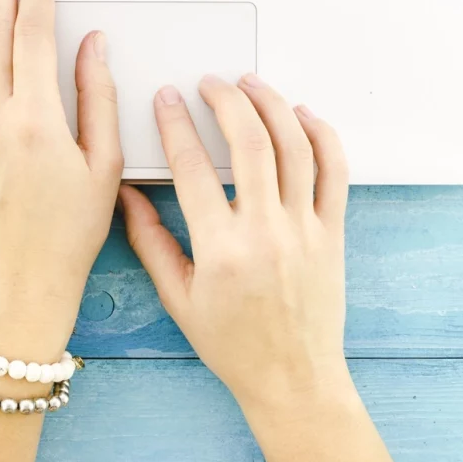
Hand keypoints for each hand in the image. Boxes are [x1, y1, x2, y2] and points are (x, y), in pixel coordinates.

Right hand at [119, 74, 350, 406]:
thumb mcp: (178, 298)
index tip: (166, 101)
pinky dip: (322, 136)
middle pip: (249, 142)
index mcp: (221, 249)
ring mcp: (305, 229)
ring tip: (251, 84)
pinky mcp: (332, 233)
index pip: (192, 167)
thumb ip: (150, 242)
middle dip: (226, 100)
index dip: (175, 125)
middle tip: (209, 83)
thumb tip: (127, 196)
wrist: (292, 378)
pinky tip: (304, 116)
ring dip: (272, 105)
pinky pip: (335, 171)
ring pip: (295, 147)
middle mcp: (266, 232)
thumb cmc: (234, 345)